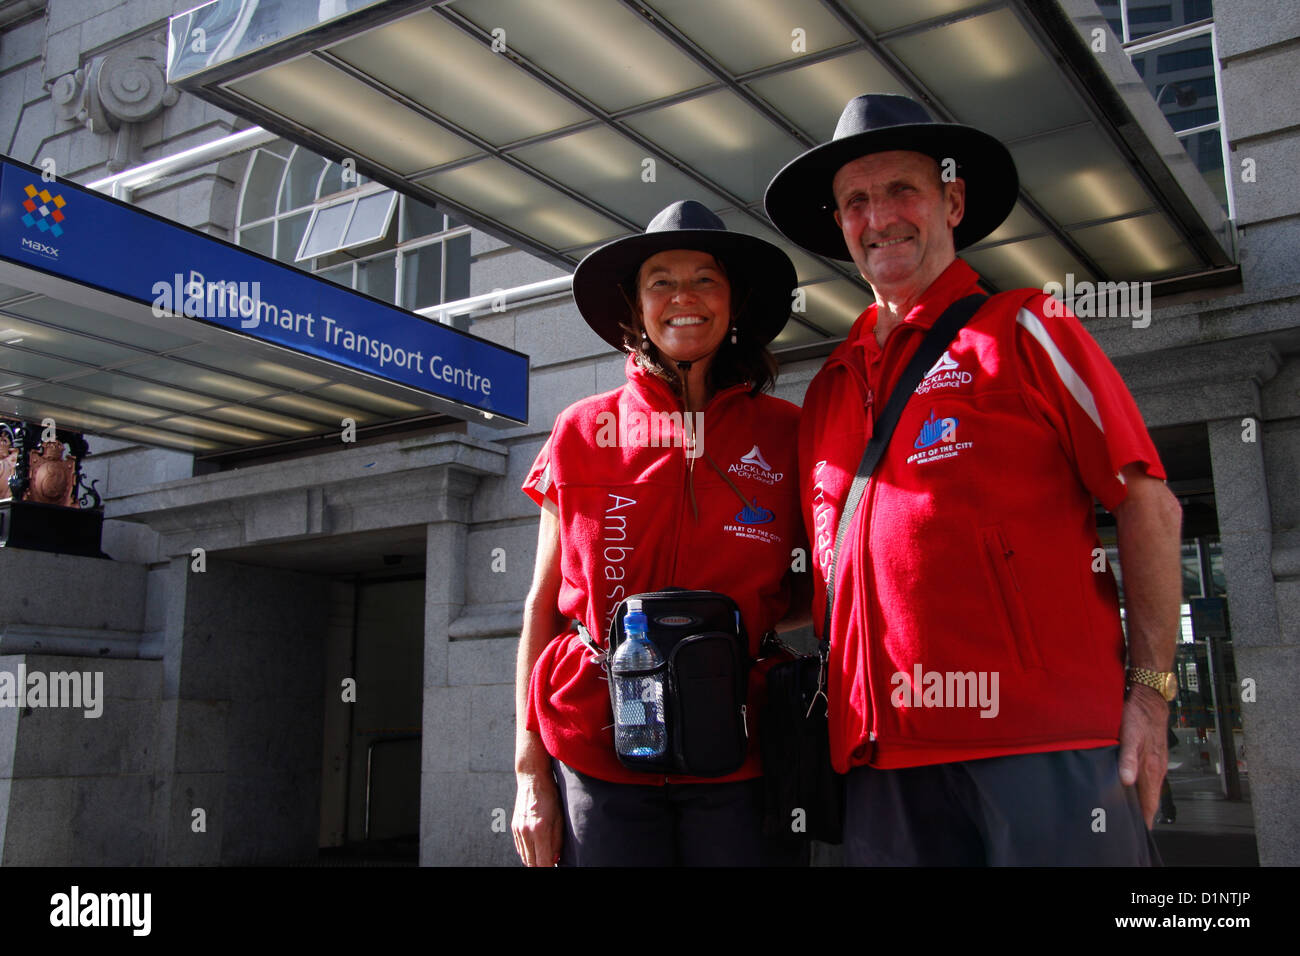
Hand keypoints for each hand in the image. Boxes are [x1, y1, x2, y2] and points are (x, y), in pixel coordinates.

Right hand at [512, 770, 562, 865]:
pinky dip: (527, 853)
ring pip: (524, 857)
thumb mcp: (559, 819)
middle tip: (549, 864)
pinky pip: (519, 848)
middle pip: (531, 863)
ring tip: (543, 859)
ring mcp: (518, 830)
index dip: (548, 868)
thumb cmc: (550, 798)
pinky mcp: (514, 827)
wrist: (533, 780)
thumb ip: (556, 842)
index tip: (553, 867)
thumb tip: (554, 860)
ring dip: (533, 861)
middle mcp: (526, 832)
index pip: (542, 862)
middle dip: (541, 866)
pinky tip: (535, 850)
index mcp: (540, 831)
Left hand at [1117, 683, 1168, 827]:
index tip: (1138, 831)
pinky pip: (1149, 778)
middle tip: (1130, 826)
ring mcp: (1157, 762)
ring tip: (1131, 812)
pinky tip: (1133, 787)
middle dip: (1142, 814)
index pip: (1149, 802)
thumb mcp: (1128, 736)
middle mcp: (1157, 768)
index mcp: (1152, 768)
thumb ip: (1127, 759)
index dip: (1144, 818)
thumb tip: (1126, 781)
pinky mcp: (1154, 755)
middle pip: (1150, 799)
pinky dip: (1142, 788)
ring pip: (1150, 789)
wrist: (1148, 697)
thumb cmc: (1138, 714)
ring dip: (1141, 801)